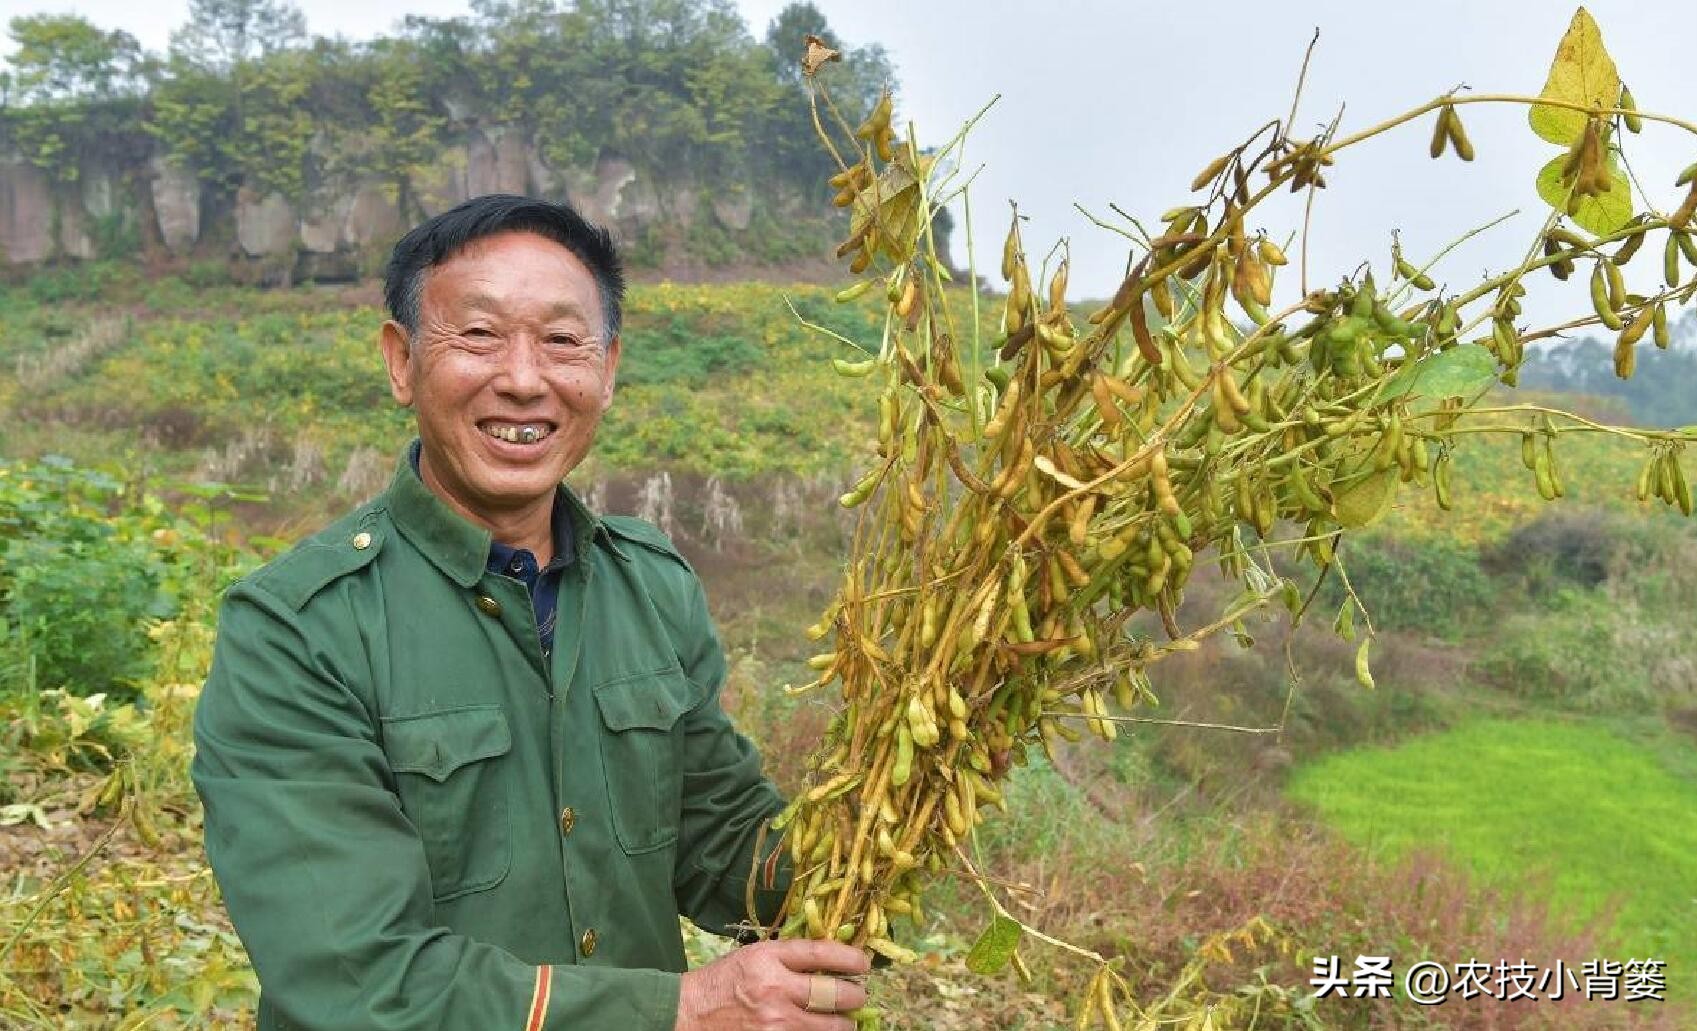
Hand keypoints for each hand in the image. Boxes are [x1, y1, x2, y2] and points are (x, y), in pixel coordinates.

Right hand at [675, 939, 870, 1029]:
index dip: (851, 959)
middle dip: (855, 995)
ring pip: (833, 1027)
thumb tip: (831, 959)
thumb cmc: (723, 982)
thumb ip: (789, 958)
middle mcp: (775, 989)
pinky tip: (824, 1030)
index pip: (823, 954)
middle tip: (858, 995)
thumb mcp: (753, 956)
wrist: (687, 1016)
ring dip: (844, 1024)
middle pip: (836, 993)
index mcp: (769, 958)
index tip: (864, 964)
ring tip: (845, 1020)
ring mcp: (776, 1023)